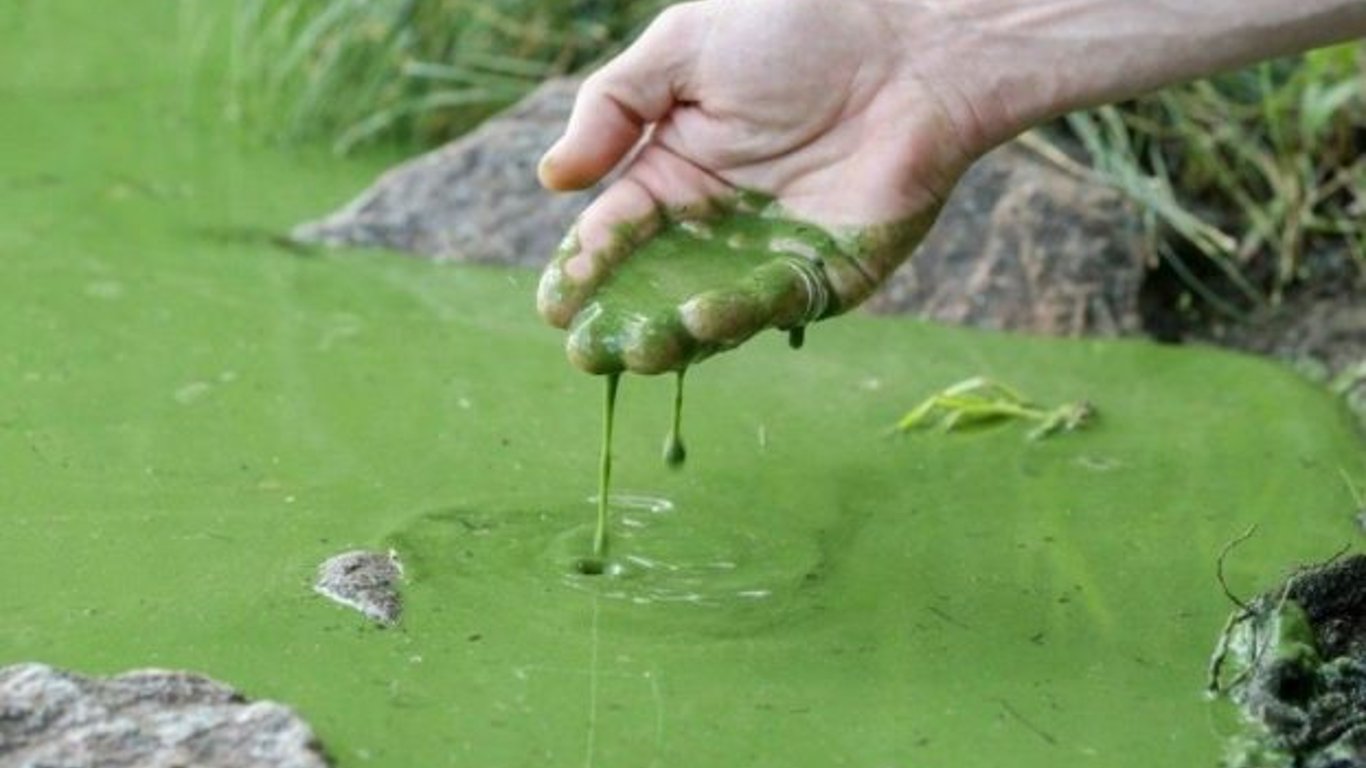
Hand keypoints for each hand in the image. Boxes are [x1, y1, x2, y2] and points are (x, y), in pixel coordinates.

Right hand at [534, 0, 1003, 340]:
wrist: (910, 42)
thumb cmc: (795, 28)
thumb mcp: (683, 49)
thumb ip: (614, 107)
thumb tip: (553, 179)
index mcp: (673, 173)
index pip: (614, 235)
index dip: (582, 270)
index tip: (554, 304)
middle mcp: (715, 225)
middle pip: (653, 289)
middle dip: (618, 323)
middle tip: (586, 350)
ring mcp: (769, 256)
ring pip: (707, 312)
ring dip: (671, 336)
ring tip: (638, 346)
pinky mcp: (826, 277)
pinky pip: (774, 306)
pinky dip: (737, 317)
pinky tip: (700, 317)